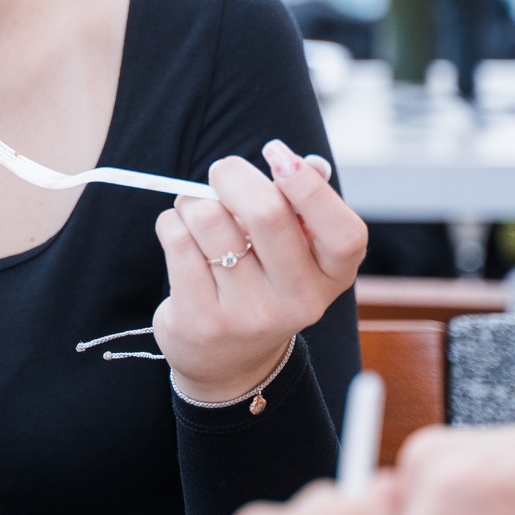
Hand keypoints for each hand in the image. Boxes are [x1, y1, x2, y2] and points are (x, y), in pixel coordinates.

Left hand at [151, 140, 365, 401]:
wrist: (228, 359)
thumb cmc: (264, 280)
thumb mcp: (297, 251)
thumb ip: (304, 205)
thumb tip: (307, 164)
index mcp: (332, 276)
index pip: (343, 233)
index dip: (310, 187)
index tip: (277, 155)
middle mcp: (299, 300)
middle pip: (267, 213)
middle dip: (233, 175)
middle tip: (222, 173)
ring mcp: (250, 315)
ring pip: (210, 219)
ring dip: (194, 201)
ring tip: (197, 213)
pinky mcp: (203, 321)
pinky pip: (177, 240)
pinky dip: (171, 222)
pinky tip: (180, 235)